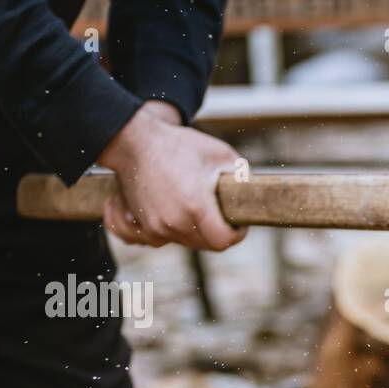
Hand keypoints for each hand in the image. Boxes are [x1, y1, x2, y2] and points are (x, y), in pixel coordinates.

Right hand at [98, 101, 246, 250]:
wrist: (135, 142)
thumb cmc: (180, 145)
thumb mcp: (221, 154)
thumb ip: (242, 177)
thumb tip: (254, 196)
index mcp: (195, 206)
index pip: (223, 241)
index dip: (236, 235)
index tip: (237, 223)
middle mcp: (174, 222)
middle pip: (206, 245)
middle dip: (217, 233)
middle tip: (219, 213)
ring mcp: (155, 228)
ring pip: (187, 243)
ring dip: (196, 232)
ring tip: (196, 208)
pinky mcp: (143, 227)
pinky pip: (165, 242)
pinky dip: (173, 233)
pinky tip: (177, 215)